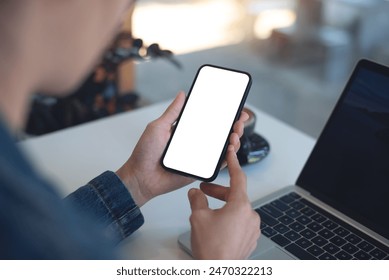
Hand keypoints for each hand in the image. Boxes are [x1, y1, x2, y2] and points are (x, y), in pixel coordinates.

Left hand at [116, 92, 247, 205]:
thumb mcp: (158, 127)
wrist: (141, 177)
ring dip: (234, 140)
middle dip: (234, 126)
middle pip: (220, 133)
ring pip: (222, 148)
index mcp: (186, 131)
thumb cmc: (145, 154)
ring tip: (235, 133)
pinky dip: (227, 158)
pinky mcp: (199, 170)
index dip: (223, 114)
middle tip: (239, 120)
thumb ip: (172, 112)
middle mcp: (195, 143)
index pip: (209, 120)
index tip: (234, 107)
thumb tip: (182, 94)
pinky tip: (230, 149)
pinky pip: (217, 165)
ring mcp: (199, 156)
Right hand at [188, 145, 260, 258]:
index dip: (233, 163)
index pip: (239, 177)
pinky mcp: (250, 239)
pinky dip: (229, 219)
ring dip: (223, 206)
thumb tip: (195, 193)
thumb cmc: (212, 249)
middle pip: (235, 195)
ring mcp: (252, 229)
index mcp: (241, 206)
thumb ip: (197, 200)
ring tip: (207, 212)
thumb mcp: (198, 217)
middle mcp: (251, 216)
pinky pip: (240, 222)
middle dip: (218, 191)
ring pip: (238, 209)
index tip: (232, 154)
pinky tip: (216, 226)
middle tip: (204, 190)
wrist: (217, 272)